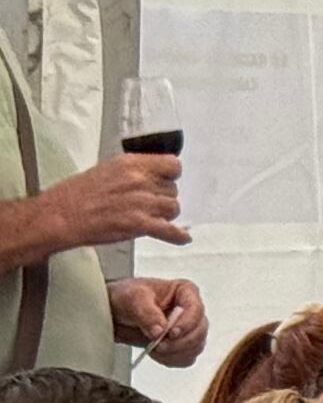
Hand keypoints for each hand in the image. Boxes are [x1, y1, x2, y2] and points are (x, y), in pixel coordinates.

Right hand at [46, 152, 183, 251]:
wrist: (60, 216)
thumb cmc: (76, 195)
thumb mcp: (107, 170)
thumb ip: (133, 172)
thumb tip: (154, 177)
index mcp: (131, 164)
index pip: (172, 165)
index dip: (171, 175)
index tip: (167, 180)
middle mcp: (139, 181)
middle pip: (173, 189)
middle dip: (163, 197)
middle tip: (150, 204)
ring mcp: (141, 202)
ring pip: (173, 208)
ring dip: (166, 215)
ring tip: (152, 217)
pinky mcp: (139, 224)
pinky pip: (170, 230)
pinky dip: (177, 236)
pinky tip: (182, 238)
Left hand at [106, 276, 205, 363]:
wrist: (114, 313)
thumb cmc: (126, 297)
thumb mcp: (132, 298)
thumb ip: (147, 312)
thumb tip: (160, 330)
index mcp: (185, 292)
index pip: (196, 309)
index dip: (187, 323)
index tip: (171, 333)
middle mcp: (191, 311)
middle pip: (199, 331)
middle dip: (179, 342)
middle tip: (158, 346)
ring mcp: (189, 329)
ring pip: (195, 346)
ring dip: (175, 353)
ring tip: (154, 349)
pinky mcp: (182, 345)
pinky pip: (186, 358)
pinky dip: (172, 359)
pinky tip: (157, 354)